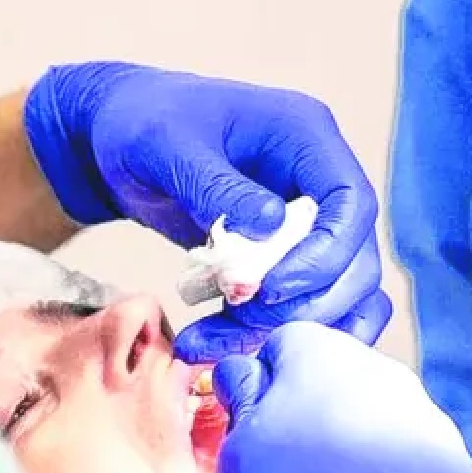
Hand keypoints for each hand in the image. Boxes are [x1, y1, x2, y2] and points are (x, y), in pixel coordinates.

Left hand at [22, 62, 388, 360]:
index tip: (272, 288)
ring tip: (210, 341)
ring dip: (284, 328)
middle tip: (240, 319)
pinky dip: (276, 334)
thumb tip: (270, 227)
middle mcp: (317, 179)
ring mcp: (306, 222)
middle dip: (305, 302)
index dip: (326, 254)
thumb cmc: (141, 126)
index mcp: (304, 136)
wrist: (117, 144)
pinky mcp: (286, 257)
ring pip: (334, 293)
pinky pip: (307, 306)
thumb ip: (216, 185)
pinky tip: (227, 346)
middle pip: (354, 258)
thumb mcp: (165, 146)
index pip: (352, 202)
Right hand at [212, 323, 471, 472]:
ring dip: (379, 456)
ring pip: (401, 430)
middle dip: (334, 417)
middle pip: (356, 384)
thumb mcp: (237, 443)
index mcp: (326, 357)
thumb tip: (246, 372)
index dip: (275, 381)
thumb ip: (247, 394)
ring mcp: (437, 430)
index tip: (267, 417)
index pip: (295, 345)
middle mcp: (391, 380)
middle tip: (306, 471)